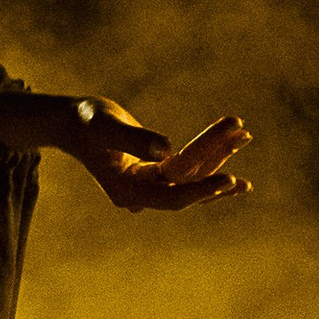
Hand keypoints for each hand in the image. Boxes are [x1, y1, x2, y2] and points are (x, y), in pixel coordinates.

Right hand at [46, 91, 253, 213]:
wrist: (74, 122)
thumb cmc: (86, 122)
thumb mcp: (105, 126)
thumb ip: (134, 139)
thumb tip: (166, 149)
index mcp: (128, 191)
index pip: (172, 196)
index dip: (201, 189)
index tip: (230, 179)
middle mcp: (143, 194)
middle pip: (189, 181)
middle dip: (216, 157)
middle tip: (241, 132)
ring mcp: (152, 185)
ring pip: (195, 174)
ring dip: (220, 153)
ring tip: (243, 132)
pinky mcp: (160, 173)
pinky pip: (193, 168)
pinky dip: (214, 155)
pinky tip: (237, 144)